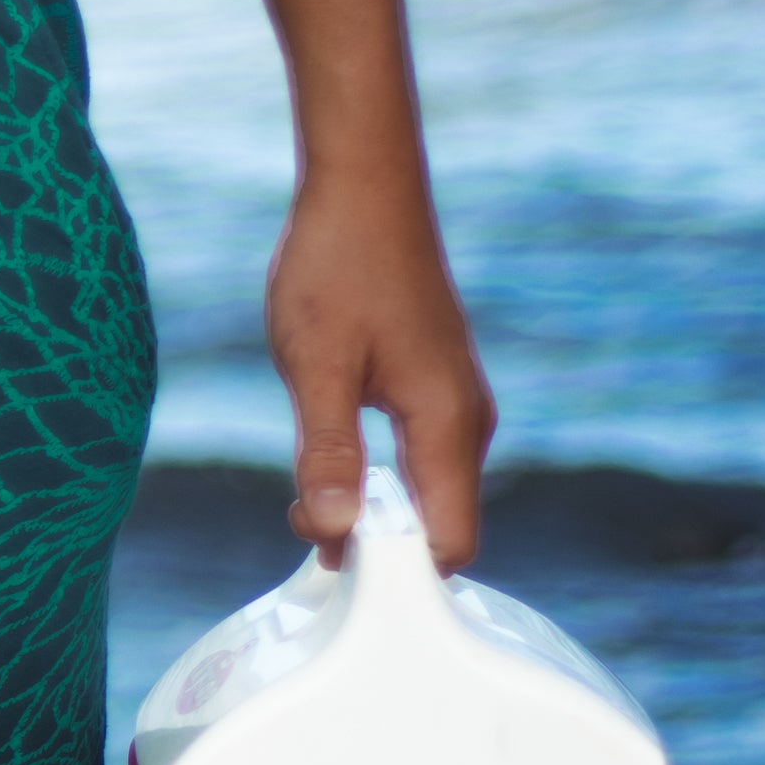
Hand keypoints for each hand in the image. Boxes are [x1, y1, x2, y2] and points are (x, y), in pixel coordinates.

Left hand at [263, 163, 495, 568]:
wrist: (362, 190)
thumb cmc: (337, 269)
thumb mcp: (315, 367)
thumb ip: (327, 452)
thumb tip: (334, 530)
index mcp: (448, 424)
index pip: (448, 542)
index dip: (394, 573)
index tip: (331, 571)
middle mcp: (466, 422)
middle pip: (436, 525)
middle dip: (374, 547)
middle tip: (298, 527)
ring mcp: (454, 405)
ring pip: (422, 494)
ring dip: (368, 512)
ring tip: (300, 502)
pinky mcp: (434, 390)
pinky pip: (414, 462)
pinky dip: (374, 481)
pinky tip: (322, 473)